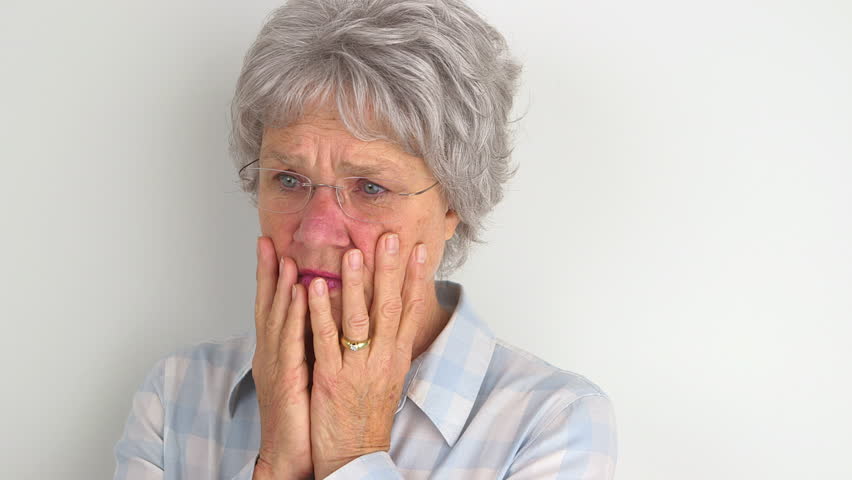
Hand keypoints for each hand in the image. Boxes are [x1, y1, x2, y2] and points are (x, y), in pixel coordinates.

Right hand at [252, 236, 312, 479]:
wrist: (290, 455)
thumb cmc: (300, 417)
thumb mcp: (304, 373)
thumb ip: (306, 344)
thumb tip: (319, 319)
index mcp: (277, 353)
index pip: (272, 306)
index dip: (270, 276)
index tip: (271, 246)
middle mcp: (271, 355)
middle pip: (268, 306)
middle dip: (267, 272)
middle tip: (267, 240)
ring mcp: (276, 367)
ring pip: (279, 319)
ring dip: (282, 287)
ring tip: (287, 257)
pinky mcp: (287, 380)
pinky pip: (293, 341)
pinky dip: (297, 315)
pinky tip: (302, 294)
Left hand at [307, 233, 428, 478]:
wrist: (355, 457)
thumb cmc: (368, 418)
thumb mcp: (388, 379)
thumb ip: (388, 347)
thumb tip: (392, 318)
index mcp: (397, 357)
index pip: (411, 310)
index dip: (415, 278)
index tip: (418, 249)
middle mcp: (382, 359)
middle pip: (390, 306)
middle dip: (390, 270)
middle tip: (390, 237)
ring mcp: (357, 368)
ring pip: (359, 318)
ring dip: (356, 283)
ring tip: (353, 252)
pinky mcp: (331, 379)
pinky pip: (326, 339)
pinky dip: (320, 311)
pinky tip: (314, 287)